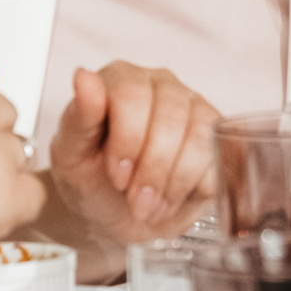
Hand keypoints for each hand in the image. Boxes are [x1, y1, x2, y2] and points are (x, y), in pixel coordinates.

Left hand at [49, 61, 217, 244]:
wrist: (113, 213)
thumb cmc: (90, 177)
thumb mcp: (72, 155)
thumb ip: (78, 116)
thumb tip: (83, 77)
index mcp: (121, 79)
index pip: (132, 94)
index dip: (127, 140)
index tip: (117, 175)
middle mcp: (162, 85)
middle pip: (170, 117)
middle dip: (153, 168)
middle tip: (136, 200)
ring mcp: (194, 107)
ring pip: (199, 137)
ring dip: (174, 182)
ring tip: (151, 206)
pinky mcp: (216, 135)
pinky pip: (218, 157)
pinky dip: (194, 187)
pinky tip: (171, 200)